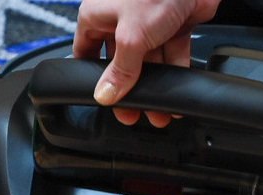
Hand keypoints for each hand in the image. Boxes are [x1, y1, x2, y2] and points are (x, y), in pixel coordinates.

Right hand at [73, 0, 220, 126]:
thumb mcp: (131, 36)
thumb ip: (119, 70)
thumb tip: (105, 94)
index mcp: (98, 15)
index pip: (86, 51)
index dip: (92, 76)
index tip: (100, 98)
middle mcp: (121, 18)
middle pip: (120, 61)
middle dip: (128, 88)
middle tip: (132, 111)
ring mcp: (148, 22)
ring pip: (148, 62)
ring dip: (154, 86)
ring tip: (158, 111)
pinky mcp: (173, 24)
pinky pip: (170, 55)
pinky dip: (174, 74)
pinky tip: (176, 95)